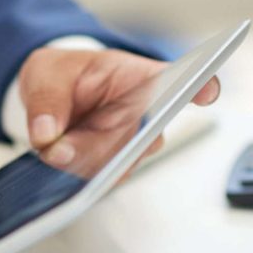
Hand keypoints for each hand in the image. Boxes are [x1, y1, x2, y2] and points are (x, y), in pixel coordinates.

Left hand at [17, 48, 219, 172]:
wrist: (50, 94)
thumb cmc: (60, 74)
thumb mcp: (46, 74)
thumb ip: (47, 102)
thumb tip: (48, 137)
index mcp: (136, 78)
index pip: (177, 80)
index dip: (197, 86)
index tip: (206, 91)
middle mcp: (144, 112)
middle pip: (141, 138)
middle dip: (94, 148)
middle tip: (57, 148)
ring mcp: (132, 142)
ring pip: (118, 164)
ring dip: (80, 162)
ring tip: (52, 148)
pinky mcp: (115, 164)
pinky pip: (102, 177)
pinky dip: (75, 172)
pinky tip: (58, 160)